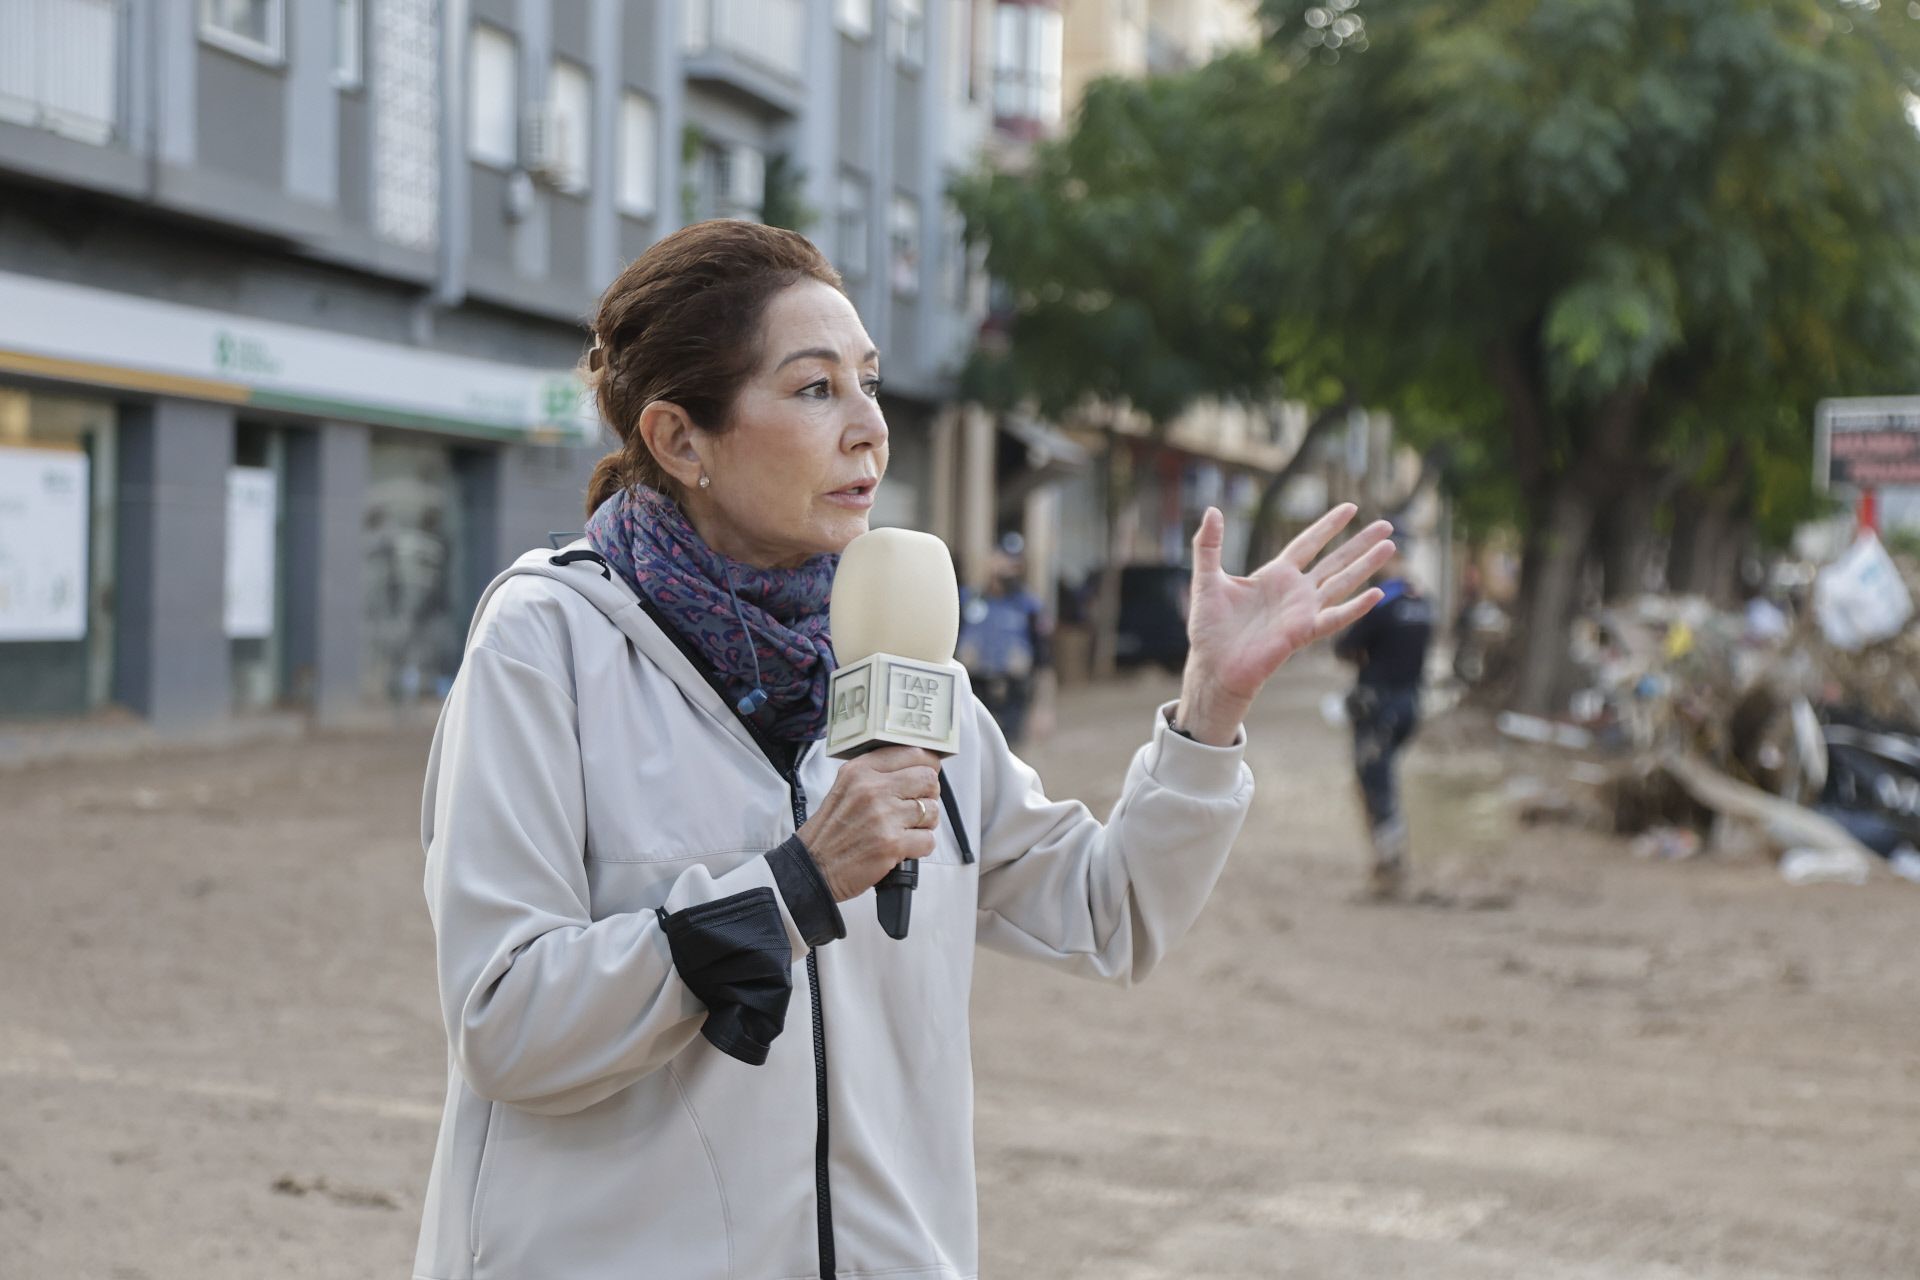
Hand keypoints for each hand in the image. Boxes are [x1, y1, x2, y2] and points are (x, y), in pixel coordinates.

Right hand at [797, 747, 942, 900]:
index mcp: (860, 771)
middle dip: (929, 795)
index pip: (911, 752)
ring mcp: (884, 817)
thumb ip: (876, 775)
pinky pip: (928, 840)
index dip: (927, 765)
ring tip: (906, 830)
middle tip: (917, 807)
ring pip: (932, 810)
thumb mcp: (845, 788)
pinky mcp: (892, 844)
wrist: (813, 868)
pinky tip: (903, 848)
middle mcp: (873, 789)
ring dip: (925, 824)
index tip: (926, 774)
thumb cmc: (830, 832)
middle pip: (928, 779)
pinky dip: (920, 847)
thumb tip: (917, 768)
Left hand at [1174, 504, 1394, 743]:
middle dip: (1360, 543)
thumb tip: (1212, 511)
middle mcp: (1295, 591)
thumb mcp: (1206, 579)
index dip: (1328, 526)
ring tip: (1390, 547)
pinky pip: (1335, 618)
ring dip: (1366, 566)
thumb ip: (1208, 546)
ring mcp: (1302, 611)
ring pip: (1342, 583)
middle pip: (1335, 561)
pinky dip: (1356, 607)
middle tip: (1387, 526)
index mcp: (1275, 576)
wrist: (1212, 666)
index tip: (1350, 508)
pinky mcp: (1303, 632)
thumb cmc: (1209, 628)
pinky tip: (1377, 593)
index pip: (1307, 544)